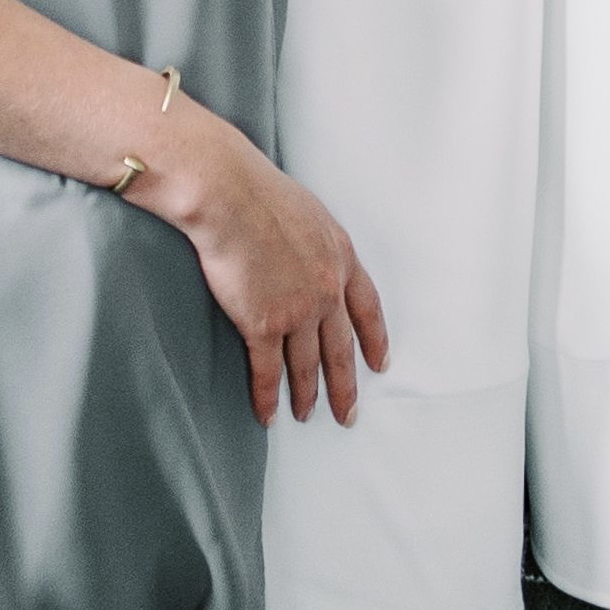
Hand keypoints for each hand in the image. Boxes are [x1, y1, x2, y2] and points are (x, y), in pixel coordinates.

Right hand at [153, 110, 389, 423]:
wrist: (230, 195)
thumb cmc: (261, 193)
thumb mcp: (310, 214)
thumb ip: (319, 245)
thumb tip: (311, 260)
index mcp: (343, 257)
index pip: (368, 309)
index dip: (375, 340)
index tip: (380, 363)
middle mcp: (328, 289)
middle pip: (341, 348)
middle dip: (345, 385)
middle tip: (348, 413)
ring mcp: (298, 310)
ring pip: (308, 366)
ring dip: (307, 396)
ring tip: (307, 416)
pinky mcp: (264, 325)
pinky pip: (268, 372)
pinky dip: (267, 397)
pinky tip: (268, 415)